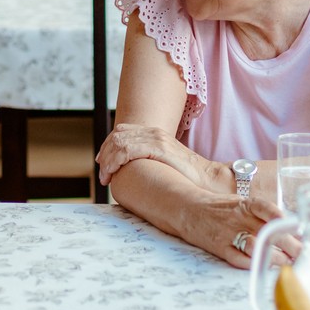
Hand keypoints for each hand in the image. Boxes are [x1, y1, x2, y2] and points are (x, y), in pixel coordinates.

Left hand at [98, 123, 218, 190]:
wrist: (207, 177)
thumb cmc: (186, 175)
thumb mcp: (163, 162)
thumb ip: (149, 159)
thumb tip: (134, 168)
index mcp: (154, 132)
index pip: (121, 131)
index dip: (107, 145)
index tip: (102, 162)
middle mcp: (154, 132)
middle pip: (117, 136)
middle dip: (105, 155)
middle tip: (103, 174)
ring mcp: (157, 139)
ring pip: (120, 143)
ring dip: (108, 161)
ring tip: (106, 178)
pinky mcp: (159, 148)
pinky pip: (128, 150)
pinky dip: (115, 162)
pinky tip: (113, 173)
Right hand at [180, 194, 299, 268]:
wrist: (187, 209)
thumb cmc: (219, 207)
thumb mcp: (241, 204)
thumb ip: (263, 215)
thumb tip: (292, 230)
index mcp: (247, 204)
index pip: (270, 210)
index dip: (287, 221)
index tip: (302, 232)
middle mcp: (239, 218)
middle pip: (269, 232)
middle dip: (290, 245)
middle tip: (303, 254)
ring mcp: (229, 233)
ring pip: (256, 246)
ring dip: (275, 257)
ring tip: (288, 264)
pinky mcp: (219, 247)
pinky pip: (238, 258)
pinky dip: (252, 264)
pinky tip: (264, 268)